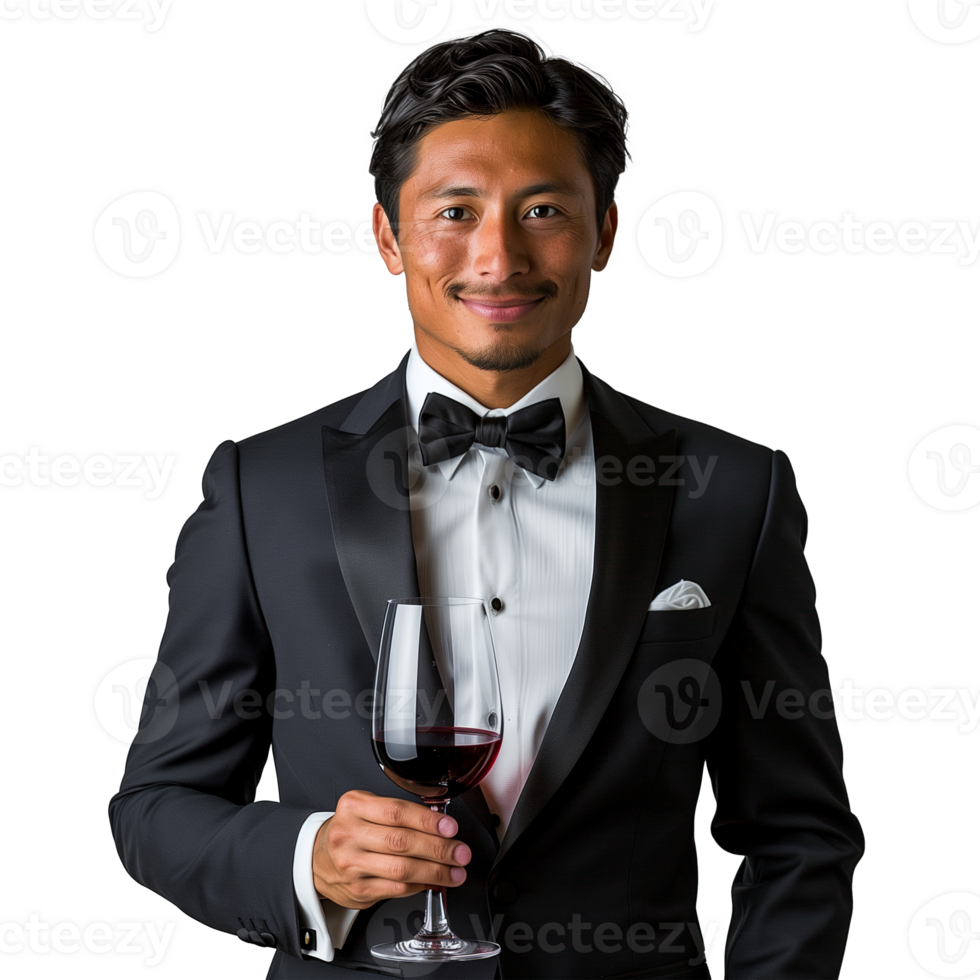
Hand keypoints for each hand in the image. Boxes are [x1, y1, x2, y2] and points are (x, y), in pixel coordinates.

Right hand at [313, 790, 471, 908]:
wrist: (316, 858)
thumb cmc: (349, 829)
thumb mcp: (364, 807)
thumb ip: (396, 812)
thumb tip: (438, 822)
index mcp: (354, 807)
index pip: (396, 812)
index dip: (427, 821)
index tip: (450, 827)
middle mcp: (349, 835)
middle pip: (401, 842)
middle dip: (438, 848)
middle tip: (460, 852)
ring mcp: (352, 865)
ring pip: (401, 869)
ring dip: (435, 871)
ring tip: (455, 871)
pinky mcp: (357, 890)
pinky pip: (396, 888)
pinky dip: (420, 885)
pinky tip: (433, 881)